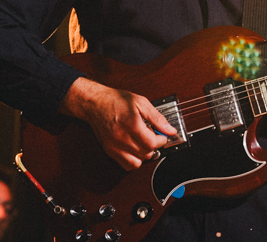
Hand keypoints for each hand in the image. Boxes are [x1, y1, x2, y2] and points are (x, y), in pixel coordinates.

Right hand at [59, 77, 178, 170]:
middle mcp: (121, 138)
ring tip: (143, 142)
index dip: (161, 140)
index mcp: (131, 125)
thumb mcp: (140, 102)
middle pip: (146, 153)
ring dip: (144, 154)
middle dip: (154, 145)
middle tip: (152, 135)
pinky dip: (134, 160)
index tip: (162, 135)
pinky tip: (135, 148)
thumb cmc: (116, 100)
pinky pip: (126, 165)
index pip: (151, 143)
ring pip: (137, 162)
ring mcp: (114, 146)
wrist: (95, 103)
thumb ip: (157, 118)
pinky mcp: (109, 151)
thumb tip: (170, 130)